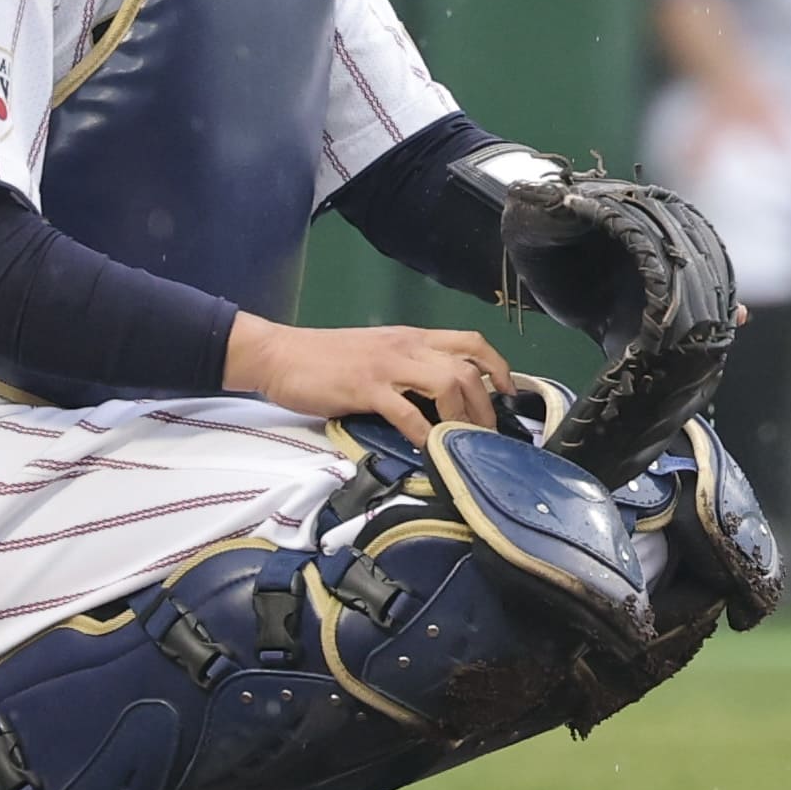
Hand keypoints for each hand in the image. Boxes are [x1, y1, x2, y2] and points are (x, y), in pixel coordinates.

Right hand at [224, 317, 515, 445]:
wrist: (281, 355)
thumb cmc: (325, 358)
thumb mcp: (376, 355)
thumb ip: (406, 369)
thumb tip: (437, 399)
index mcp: (411, 338)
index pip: (470, 342)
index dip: (499, 367)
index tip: (509, 394)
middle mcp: (406, 346)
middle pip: (467, 367)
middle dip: (487, 405)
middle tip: (487, 435)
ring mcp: (387, 366)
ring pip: (448, 382)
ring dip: (463, 417)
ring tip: (465, 444)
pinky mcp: (365, 388)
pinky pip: (407, 412)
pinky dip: (425, 434)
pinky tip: (430, 451)